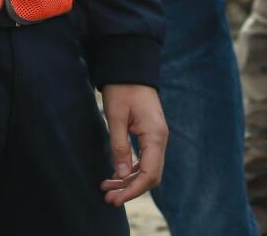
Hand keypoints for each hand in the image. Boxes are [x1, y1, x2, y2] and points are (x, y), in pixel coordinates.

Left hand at [99, 84, 166, 204]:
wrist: (130, 67)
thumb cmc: (122, 89)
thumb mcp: (116, 117)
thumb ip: (119, 146)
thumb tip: (121, 174)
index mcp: (155, 135)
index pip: (149, 173)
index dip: (133, 189)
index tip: (116, 199)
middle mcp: (160, 139)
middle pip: (150, 175)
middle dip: (130, 189)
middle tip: (108, 198)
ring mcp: (156, 137)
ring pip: (147, 168)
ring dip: (128, 181)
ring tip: (106, 189)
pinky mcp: (150, 134)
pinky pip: (144, 159)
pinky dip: (131, 169)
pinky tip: (115, 175)